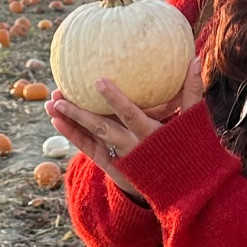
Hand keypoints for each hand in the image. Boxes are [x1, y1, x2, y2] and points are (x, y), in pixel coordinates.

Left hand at [46, 60, 204, 198]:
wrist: (186, 187)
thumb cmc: (192, 148)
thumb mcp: (194, 121)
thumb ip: (192, 91)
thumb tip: (195, 59)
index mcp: (154, 135)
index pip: (131, 115)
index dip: (115, 100)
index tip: (98, 82)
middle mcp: (135, 148)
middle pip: (103, 128)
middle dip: (81, 112)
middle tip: (61, 95)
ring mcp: (122, 158)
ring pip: (92, 137)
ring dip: (71, 121)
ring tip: (51, 103)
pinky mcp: (114, 165)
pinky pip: (89, 149)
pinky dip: (73, 135)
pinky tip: (56, 121)